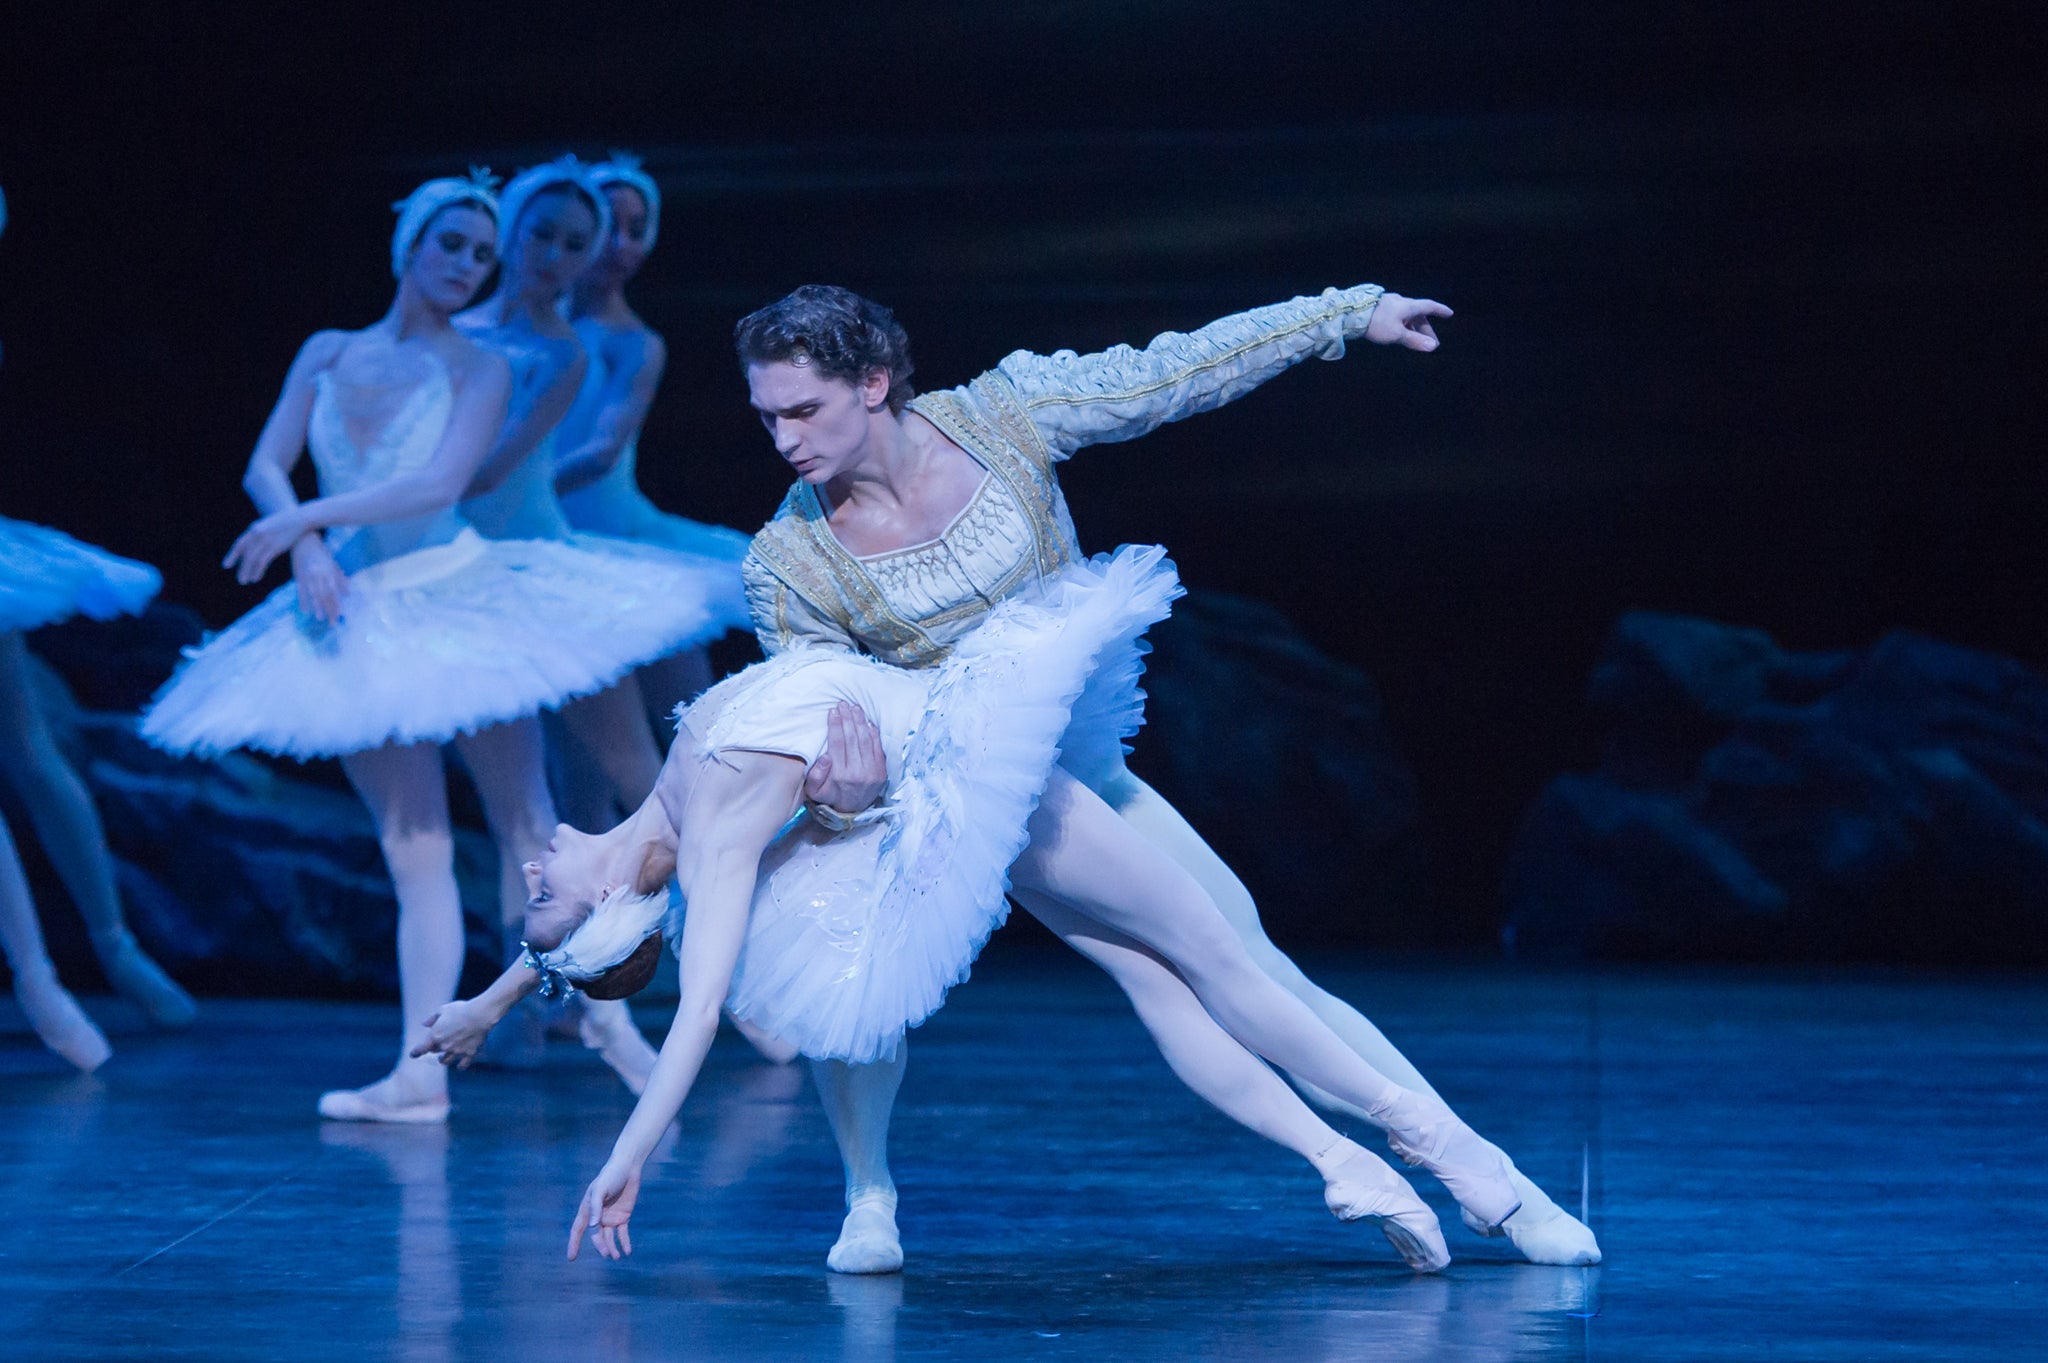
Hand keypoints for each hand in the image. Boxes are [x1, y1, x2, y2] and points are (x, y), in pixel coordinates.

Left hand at [224, 507, 312, 584]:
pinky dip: (257, 571)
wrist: (300, 518)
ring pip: (251, 559)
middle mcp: (257, 534)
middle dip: (241, 568)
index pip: (240, 544)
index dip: (232, 555)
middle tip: (239, 579)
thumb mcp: (271, 525)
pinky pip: (262, 562)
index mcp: (254, 528)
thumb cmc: (289, 522)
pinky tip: (256, 578)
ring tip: (245, 581)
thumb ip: (262, 532)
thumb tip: (257, 542)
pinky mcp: (275, 547)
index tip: (226, 566)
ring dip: (247, 572)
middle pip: (245, 554)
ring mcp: (265, 540)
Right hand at [289, 536, 348, 625]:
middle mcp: (320, 575)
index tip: (341, 616)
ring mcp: (308, 576)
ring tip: (320, 618)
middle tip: (333, 623)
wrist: (303, 540)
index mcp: (329, 572)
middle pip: (326, 596)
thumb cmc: (320, 552)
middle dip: (329, 610)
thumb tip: (348, 594)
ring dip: (317, 607)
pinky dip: (303, 601)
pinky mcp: (298, 576)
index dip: (337, 605)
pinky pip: (300, 591)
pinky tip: (305, 610)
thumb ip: (340, 579)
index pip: (335, 592)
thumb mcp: (332, 564)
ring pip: (314, 595)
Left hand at [409, 997, 495, 1068]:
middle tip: (435, 1046)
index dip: (416, 1052)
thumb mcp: (443, 1009)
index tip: (413, 1055)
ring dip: (443, 1060)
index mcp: (435, 1035)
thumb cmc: (461, 1009)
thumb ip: (432, 1018)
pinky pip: (463, 1064)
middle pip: (434, 1051)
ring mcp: (457, 1051)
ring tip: (442, 1059)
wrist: (480, 1015)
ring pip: (446, 1060)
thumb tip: (424, 1024)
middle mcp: (444, 1046)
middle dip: (433, 1049)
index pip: (421, 1048)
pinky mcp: (469, 1053)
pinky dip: (460, 1066)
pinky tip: (459, 1066)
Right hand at [568, 1158, 642, 1260]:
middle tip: (607, 1254)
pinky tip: (628, 1251)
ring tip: (617, 1257)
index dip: (573, 1243)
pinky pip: (622, 1233)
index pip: (578, 1229)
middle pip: (596, 1236)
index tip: (571, 1258)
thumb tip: (593, 1226)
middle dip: (601, 1246)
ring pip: (609, 1237)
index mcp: (587, 1209)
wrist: (628, 1167)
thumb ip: (595, 1207)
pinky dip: (625, 1242)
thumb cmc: (610, 1176)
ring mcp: (610, 1217)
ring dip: (612, 1248)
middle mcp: (598, 1216)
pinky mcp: (623, 1216)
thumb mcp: (600, 1189)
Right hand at [804, 702, 886, 817]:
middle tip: (843, 704)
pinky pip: (878, 747)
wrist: (852, 811)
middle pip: (852, 738)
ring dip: (860, 721)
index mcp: (840, 775)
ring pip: (866, 740)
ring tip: (855, 708)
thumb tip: (825, 756)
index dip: (835, 725)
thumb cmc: (830, 796)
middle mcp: (857, 772)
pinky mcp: (881, 771)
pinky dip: (873, 733)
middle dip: (847, 718)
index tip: (833, 711)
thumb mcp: (814, 791)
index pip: (837, 744)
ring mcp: (872, 772)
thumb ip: (815, 775)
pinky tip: (867, 721)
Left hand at [1365, 293, 1452, 351]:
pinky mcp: (1378, 308)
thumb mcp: (1397, 334)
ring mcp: (1389, 303)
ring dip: (1414, 327)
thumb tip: (1432, 347)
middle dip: (1426, 328)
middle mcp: (1400, 302)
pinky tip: (1399, 332)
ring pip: (1407, 315)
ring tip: (1416, 340)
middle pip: (1418, 314)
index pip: (1429, 306)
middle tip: (1431, 342)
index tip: (1449, 314)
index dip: (1440, 310)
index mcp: (1408, 305)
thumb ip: (1414, 340)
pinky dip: (1403, 325)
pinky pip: (1397, 316)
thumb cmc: (1376, 322)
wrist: (1350, 312)